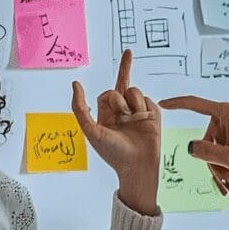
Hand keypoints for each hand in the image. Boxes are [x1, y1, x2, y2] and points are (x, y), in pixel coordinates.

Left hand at [73, 50, 160, 214]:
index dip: (109, 97)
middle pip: (120, 88)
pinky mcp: (153, 114)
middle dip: (119, 101)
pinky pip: (148, 99)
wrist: (138, 166)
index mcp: (107, 115)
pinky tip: (145, 122)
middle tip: (122, 119)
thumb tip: (75, 83)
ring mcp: (138, 112)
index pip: (107, 93)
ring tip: (135, 122)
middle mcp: (123, 112)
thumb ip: (80, 107)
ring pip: (134, 91)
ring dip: (133, 104)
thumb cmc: (113, 153)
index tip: (121, 63)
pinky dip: (144, 109)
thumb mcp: (91, 130)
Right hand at [156, 96, 228, 193]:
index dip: (178, 104)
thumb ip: (207, 152)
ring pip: (214, 152)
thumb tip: (190, 146)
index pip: (197, 104)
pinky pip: (224, 157)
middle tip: (225, 179)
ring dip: (219, 171)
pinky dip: (226, 171)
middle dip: (211, 162)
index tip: (162, 103)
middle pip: (205, 138)